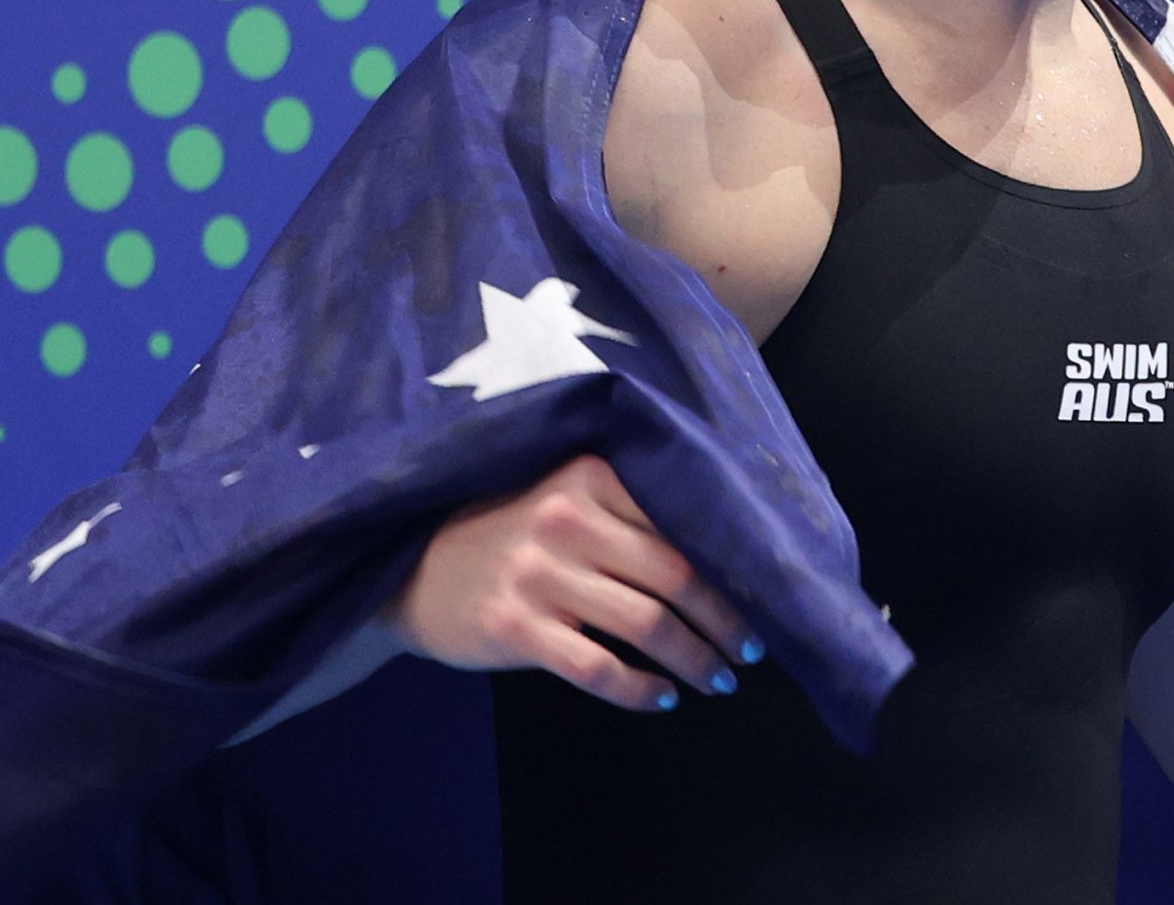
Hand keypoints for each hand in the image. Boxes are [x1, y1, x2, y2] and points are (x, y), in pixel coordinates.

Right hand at [383, 452, 764, 711]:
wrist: (409, 568)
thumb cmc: (508, 531)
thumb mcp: (565, 496)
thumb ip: (629, 510)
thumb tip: (724, 551)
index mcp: (590, 476)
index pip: (683, 524)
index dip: (731, 569)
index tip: (764, 597)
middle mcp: (568, 519)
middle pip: (676, 576)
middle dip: (725, 621)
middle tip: (752, 651)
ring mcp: (539, 575)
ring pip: (646, 624)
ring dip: (695, 659)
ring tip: (720, 679)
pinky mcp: (514, 628)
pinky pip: (597, 668)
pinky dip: (641, 690)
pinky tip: (663, 698)